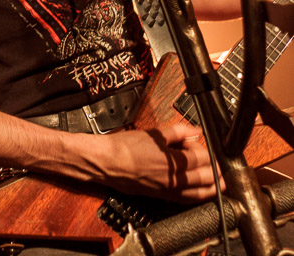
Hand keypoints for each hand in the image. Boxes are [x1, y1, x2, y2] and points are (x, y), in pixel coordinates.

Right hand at [100, 123, 221, 202]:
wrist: (108, 163)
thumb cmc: (126, 147)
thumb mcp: (154, 132)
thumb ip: (178, 131)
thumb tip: (195, 129)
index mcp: (173, 161)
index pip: (201, 157)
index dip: (206, 149)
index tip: (205, 142)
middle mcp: (174, 178)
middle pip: (205, 177)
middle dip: (217, 171)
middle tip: (222, 164)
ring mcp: (169, 190)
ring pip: (199, 193)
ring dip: (213, 188)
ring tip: (222, 183)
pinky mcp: (162, 196)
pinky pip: (187, 200)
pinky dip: (199, 197)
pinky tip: (202, 193)